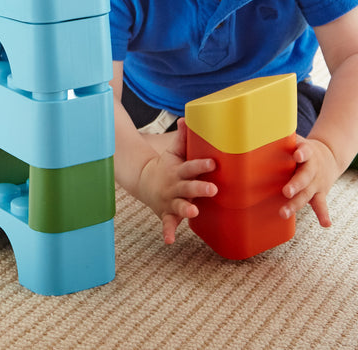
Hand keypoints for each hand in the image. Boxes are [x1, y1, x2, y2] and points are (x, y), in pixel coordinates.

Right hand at [137, 120, 217, 244]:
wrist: (143, 181)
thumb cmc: (166, 166)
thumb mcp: (172, 152)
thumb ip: (182, 138)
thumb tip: (187, 118)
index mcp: (178, 171)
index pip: (191, 167)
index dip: (201, 164)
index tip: (213, 162)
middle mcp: (174, 187)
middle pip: (188, 186)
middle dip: (200, 187)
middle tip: (213, 188)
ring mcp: (170, 201)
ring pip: (178, 205)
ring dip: (186, 209)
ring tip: (193, 211)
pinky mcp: (166, 214)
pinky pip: (167, 224)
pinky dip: (168, 232)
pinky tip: (170, 240)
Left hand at [281, 136, 338, 226]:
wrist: (329, 156)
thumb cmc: (302, 149)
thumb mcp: (295, 141)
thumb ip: (281, 140)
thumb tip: (254, 135)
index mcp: (307, 153)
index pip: (305, 152)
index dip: (302, 153)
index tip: (297, 155)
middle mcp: (313, 169)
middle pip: (304, 177)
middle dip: (295, 185)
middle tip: (285, 192)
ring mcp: (317, 183)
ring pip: (307, 194)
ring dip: (296, 204)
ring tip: (284, 213)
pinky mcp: (320, 193)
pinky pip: (321, 205)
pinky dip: (323, 215)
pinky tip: (325, 224)